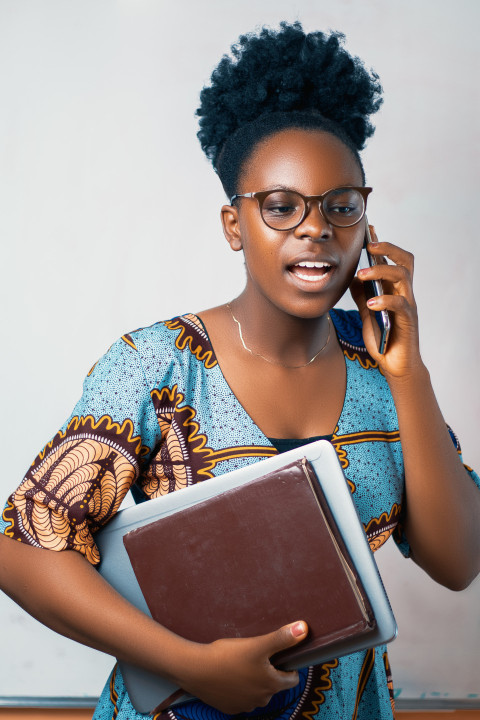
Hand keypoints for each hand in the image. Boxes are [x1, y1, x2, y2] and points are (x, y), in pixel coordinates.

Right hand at [177, 621, 307, 713]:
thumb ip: (282, 638)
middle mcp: (262, 700)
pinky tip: (230, 675)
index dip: (287, 667)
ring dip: (253, 681)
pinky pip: (240, 698)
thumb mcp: (258, 644)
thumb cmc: (228, 656)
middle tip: (256, 656)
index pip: (292, 679)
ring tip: (242, 664)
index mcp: (272, 685)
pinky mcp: (229, 708)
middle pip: (273, 685)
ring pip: (257, 692)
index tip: (278, 656)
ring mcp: (245, 706)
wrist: (196, 669)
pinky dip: (239, 688)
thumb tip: (304, 628)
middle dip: (269, 672)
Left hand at [350, 226, 422, 379]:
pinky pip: (401, 304)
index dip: (382, 243)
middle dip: (388, 248)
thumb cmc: (384, 337)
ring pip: (403, 276)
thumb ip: (362, 295)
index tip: (369, 229)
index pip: (392, 259)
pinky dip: (385, 300)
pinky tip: (371, 303)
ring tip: (361, 275)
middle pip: (405, 260)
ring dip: (381, 271)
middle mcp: (404, 292)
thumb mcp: (367, 312)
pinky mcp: (408, 319)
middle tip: (369, 246)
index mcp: (394, 288)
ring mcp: (408, 304)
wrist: (395, 364)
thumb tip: (349, 276)